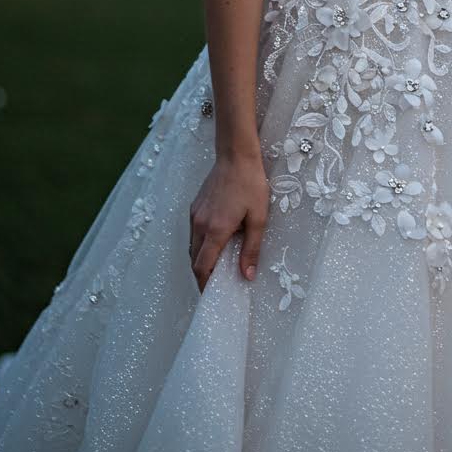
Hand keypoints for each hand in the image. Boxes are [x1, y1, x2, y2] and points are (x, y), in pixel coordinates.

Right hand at [189, 152, 269, 292]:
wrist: (236, 155)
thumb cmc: (251, 185)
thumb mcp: (258, 218)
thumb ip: (251, 249)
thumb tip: (247, 276)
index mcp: (215, 230)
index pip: (202, 267)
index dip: (205, 284)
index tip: (211, 296)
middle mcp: (200, 224)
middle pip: (194, 259)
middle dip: (202, 275)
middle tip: (216, 285)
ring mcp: (195, 214)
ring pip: (192, 246)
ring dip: (201, 259)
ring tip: (216, 266)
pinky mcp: (195, 206)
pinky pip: (194, 232)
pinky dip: (200, 244)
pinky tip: (215, 243)